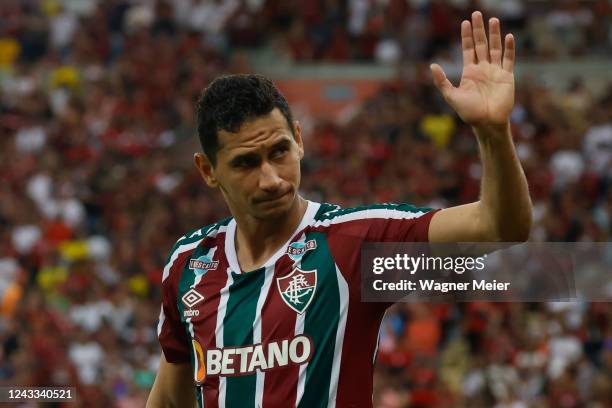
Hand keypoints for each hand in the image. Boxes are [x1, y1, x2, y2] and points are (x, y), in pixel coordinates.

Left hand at [431, 11, 514, 127]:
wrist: (487, 123)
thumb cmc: (469, 113)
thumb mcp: (452, 96)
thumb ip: (442, 81)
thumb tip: (432, 65)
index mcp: (469, 72)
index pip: (468, 49)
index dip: (466, 36)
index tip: (465, 22)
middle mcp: (483, 69)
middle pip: (481, 44)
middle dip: (478, 30)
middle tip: (477, 13)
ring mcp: (495, 71)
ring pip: (495, 48)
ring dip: (494, 34)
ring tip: (493, 20)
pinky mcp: (507, 77)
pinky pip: (509, 59)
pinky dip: (509, 48)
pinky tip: (508, 36)